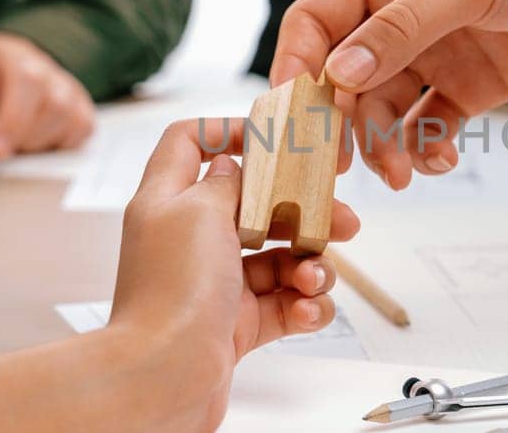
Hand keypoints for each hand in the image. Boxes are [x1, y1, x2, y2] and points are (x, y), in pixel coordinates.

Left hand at [0, 33, 94, 157]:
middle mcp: (23, 61)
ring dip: (36, 136)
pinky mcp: (79, 103)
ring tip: (16, 154)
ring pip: (59, 104)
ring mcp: (56, 80)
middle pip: (27, 80)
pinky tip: (39, 149)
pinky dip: (62, 142)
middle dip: (12, 120)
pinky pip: (80, 124)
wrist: (12, 67)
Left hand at [110, 118, 362, 428]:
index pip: (189, 143)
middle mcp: (191, 239)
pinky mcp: (237, 324)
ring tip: (314, 278)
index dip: (227, 131)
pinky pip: (285, 304)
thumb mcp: (200, 211)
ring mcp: (216, 283)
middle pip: (256, 205)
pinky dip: (304, 305)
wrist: (164, 376)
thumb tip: (233, 166)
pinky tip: (306, 310)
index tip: (274, 140)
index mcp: (169, 201)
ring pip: (279, 258)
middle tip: (343, 220)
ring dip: (310, 265)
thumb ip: (226, 182)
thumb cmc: (172, 293)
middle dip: (305, 213)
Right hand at [270, 0, 507, 189]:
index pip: (315, 23)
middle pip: (341, 79)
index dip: (295, 69)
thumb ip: (402, 28)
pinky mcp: (469, 85)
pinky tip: (440, 161)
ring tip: (401, 174)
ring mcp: (433, 52)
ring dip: (383, 146)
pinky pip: (429, 127)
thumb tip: (336, 75)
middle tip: (336, 171)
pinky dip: (426, 149)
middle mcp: (398, 15)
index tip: (289, 119)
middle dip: (336, 125)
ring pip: (382, 111)